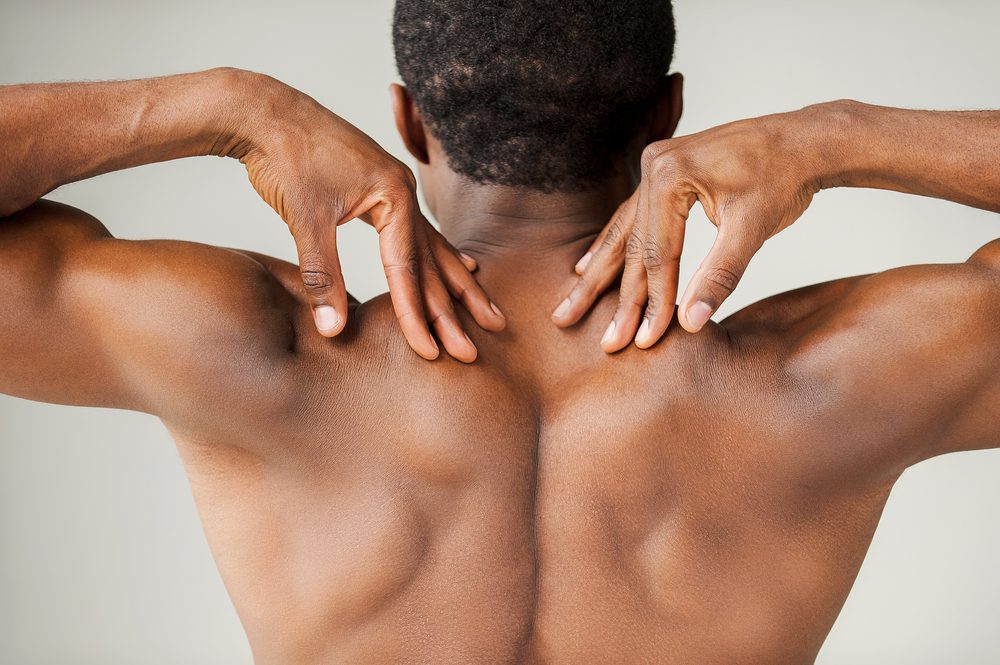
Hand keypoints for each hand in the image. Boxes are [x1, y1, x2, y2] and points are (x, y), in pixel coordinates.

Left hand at [230, 74, 503, 361]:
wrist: (264, 112)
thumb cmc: (286, 157)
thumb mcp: (305, 219)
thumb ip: (324, 276)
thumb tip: (333, 329)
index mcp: (394, 197)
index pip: (407, 270)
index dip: (416, 315)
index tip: (428, 352)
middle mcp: (404, 193)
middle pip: (431, 263)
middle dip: (452, 310)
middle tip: (471, 350)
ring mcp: (396, 190)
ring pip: (432, 249)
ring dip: (456, 285)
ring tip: (486, 311)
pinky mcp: (381, 190)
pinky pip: (418, 233)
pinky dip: (438, 256)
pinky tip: (460, 264)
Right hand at [552, 109, 820, 350]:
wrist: (803, 140)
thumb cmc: (783, 178)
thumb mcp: (753, 229)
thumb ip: (720, 275)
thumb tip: (690, 324)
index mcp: (672, 174)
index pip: (658, 254)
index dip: (652, 301)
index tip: (644, 340)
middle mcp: (653, 166)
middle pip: (633, 247)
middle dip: (619, 300)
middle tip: (605, 344)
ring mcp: (653, 168)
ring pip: (624, 234)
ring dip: (600, 277)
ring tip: (569, 310)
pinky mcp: (661, 174)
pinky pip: (631, 218)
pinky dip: (613, 246)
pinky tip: (589, 267)